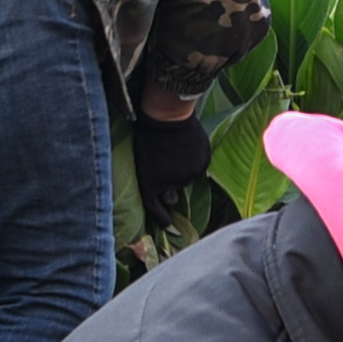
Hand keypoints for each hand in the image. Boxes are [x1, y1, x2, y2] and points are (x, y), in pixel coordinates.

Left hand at [129, 98, 221, 216]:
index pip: (155, 209)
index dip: (161, 218)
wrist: (166, 117)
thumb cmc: (146, 134)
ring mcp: (187, 176)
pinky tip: (187, 147)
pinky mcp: (201, 165)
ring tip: (177, 151)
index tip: (167, 224)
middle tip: (169, 172)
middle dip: (170, 189)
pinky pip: (198, 168)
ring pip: (186, 179)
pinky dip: (193, 161)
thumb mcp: (141, 159)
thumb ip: (152, 178)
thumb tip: (163, 191)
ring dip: (182, 171)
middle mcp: (170, 185)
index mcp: (150, 185)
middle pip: (172, 195)